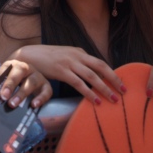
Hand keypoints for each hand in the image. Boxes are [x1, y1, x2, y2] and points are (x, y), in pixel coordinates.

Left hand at [0, 60, 52, 108]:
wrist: (30, 73)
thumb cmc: (13, 80)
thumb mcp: (1, 82)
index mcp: (12, 66)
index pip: (6, 70)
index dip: (2, 80)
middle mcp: (25, 68)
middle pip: (19, 72)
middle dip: (11, 85)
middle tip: (4, 98)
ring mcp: (37, 76)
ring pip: (31, 82)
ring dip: (22, 93)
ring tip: (14, 104)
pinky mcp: (46, 86)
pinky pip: (46, 91)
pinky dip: (41, 98)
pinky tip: (34, 105)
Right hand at [9, 45, 126, 104]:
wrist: (28, 55)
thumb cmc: (45, 58)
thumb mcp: (64, 56)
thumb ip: (76, 62)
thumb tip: (88, 72)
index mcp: (78, 52)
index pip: (99, 62)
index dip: (111, 72)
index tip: (122, 82)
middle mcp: (76, 55)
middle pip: (100, 66)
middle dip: (114, 79)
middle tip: (124, 90)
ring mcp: (69, 62)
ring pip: (92, 76)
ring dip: (104, 88)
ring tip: (114, 99)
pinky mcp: (61, 71)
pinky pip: (79, 83)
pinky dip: (89, 92)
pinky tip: (96, 101)